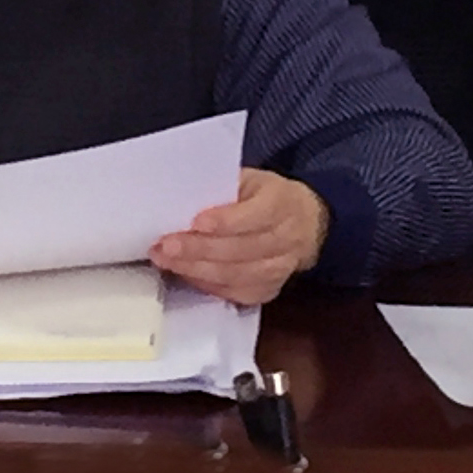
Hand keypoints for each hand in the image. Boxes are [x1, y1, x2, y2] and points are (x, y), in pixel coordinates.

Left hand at [151, 169, 330, 306]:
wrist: (306, 224)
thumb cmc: (267, 197)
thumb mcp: (251, 179)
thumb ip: (223, 187)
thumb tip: (182, 200)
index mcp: (282, 203)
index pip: (255, 215)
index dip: (225, 221)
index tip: (196, 222)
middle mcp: (286, 238)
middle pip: (240, 249)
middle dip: (198, 249)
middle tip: (165, 246)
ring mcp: (279, 269)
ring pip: (235, 275)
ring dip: (195, 269)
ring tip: (166, 260)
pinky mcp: (268, 290)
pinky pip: (234, 293)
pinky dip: (206, 284)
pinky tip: (185, 273)